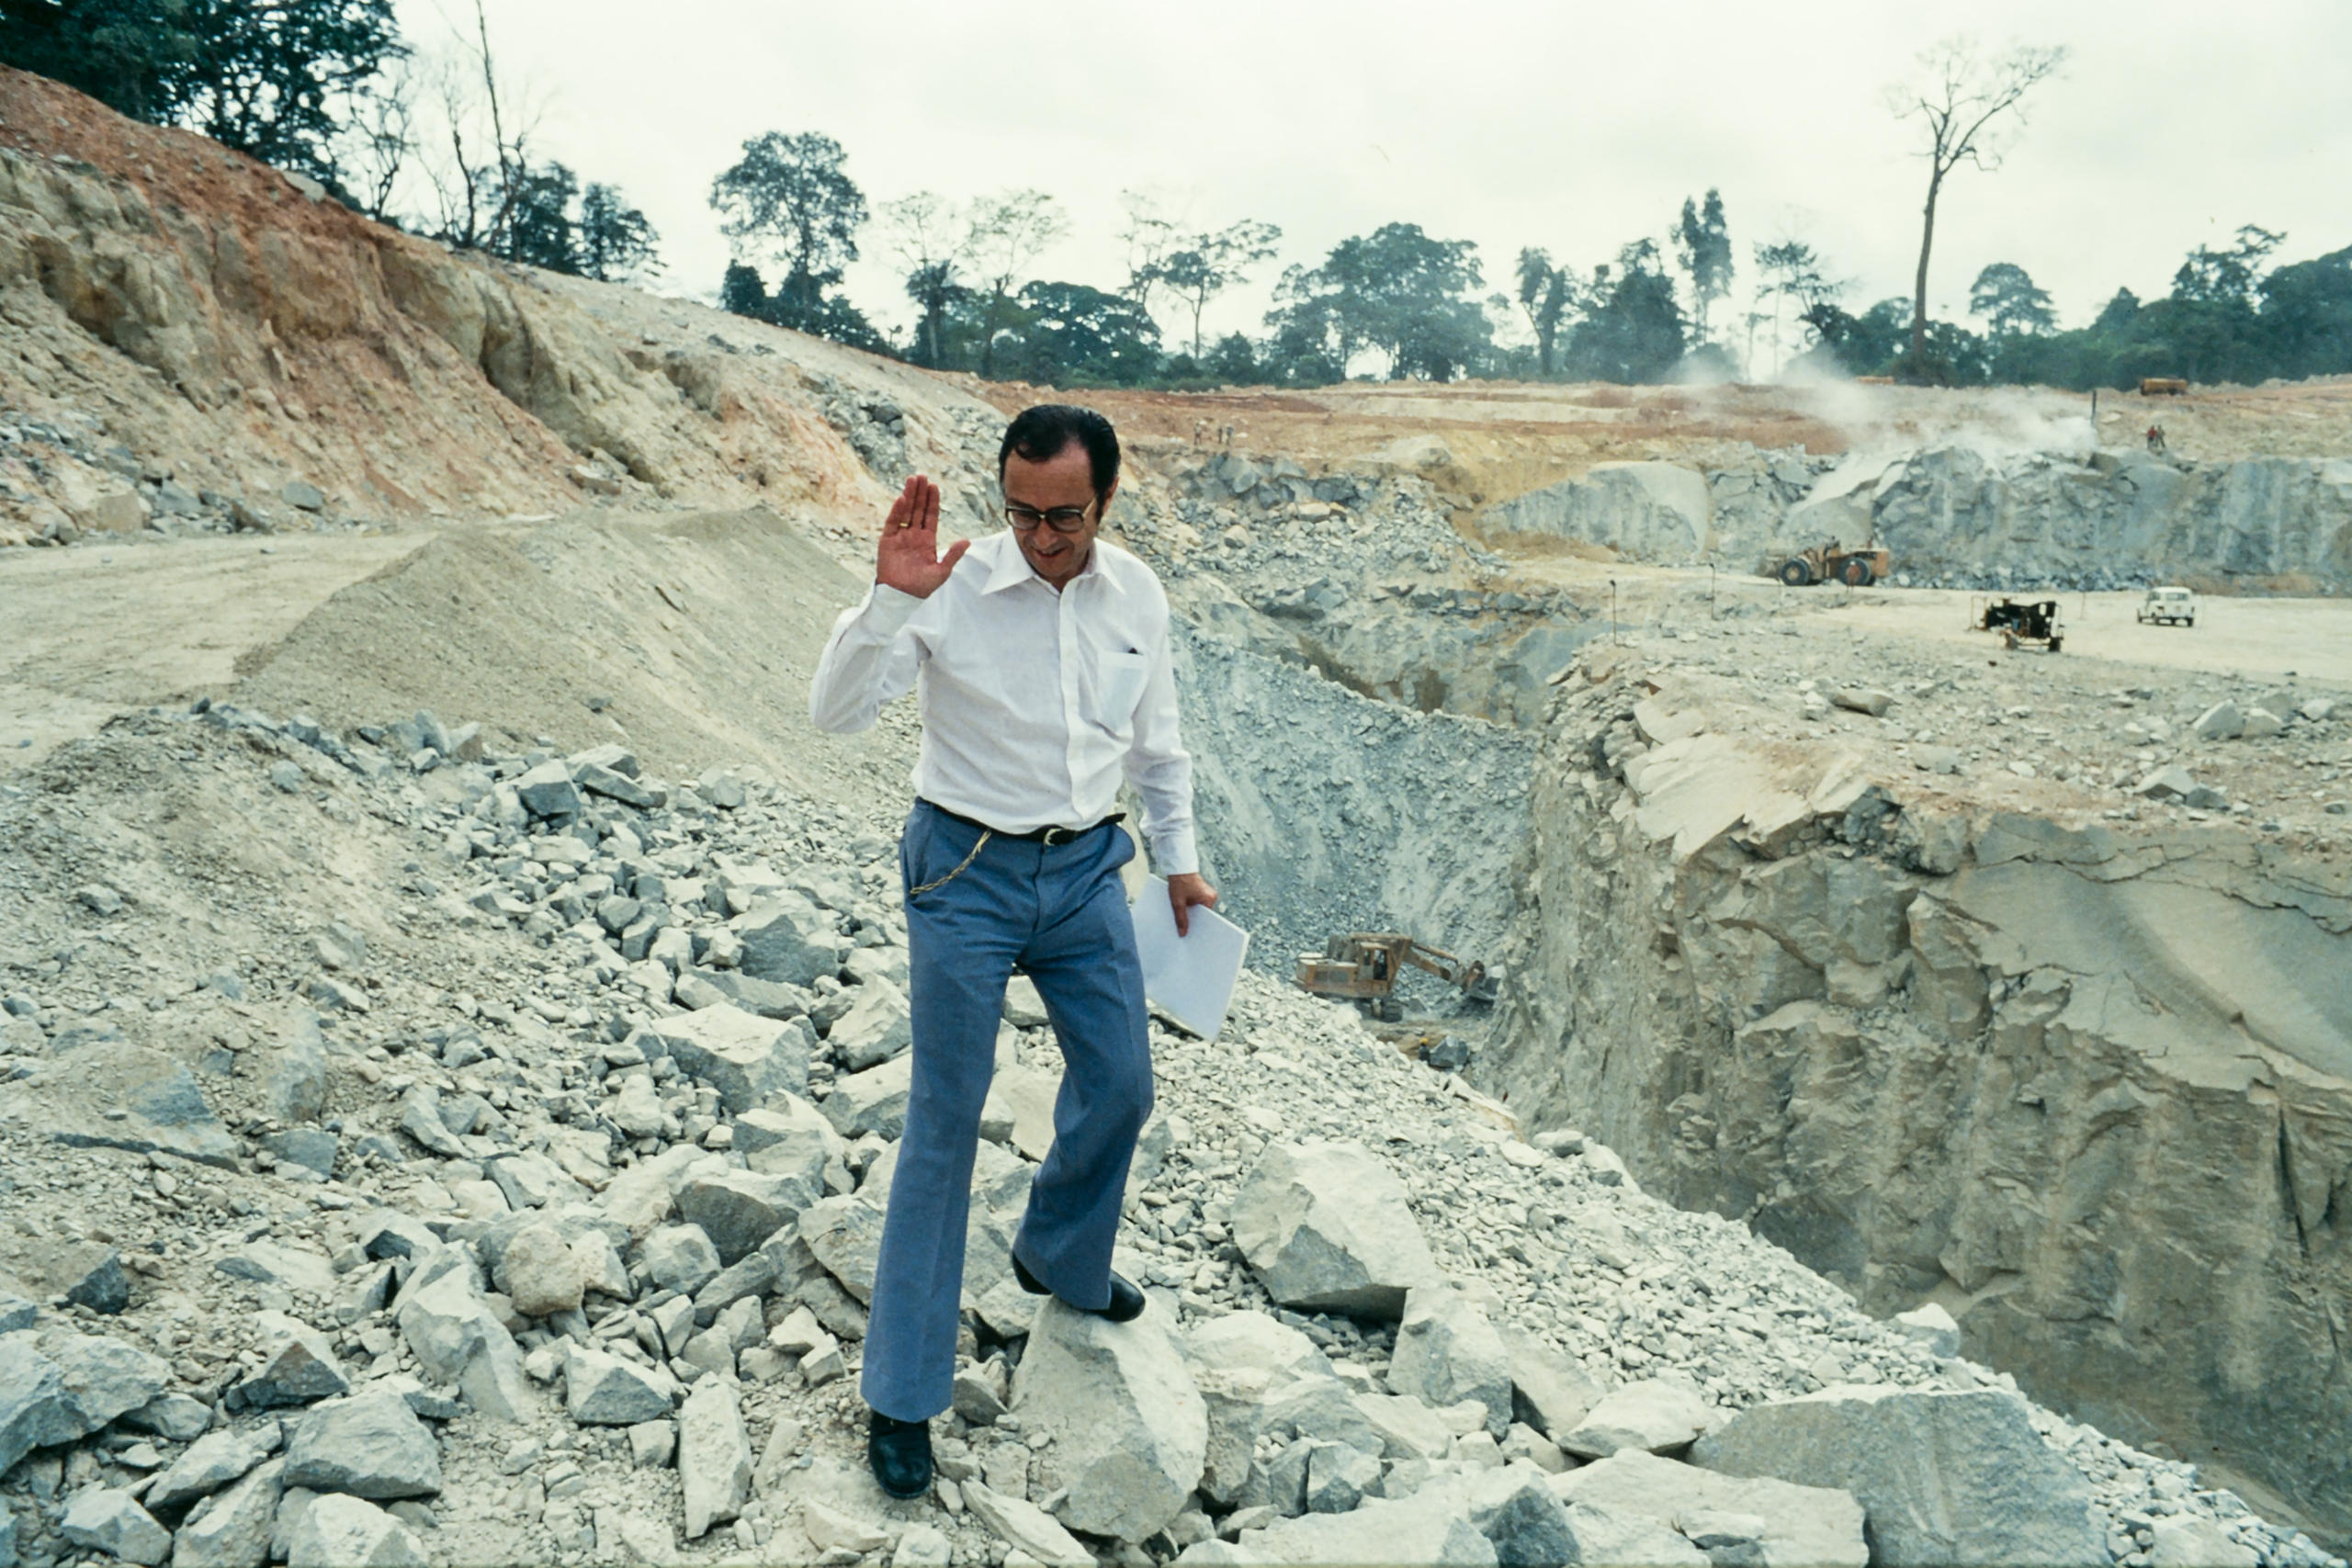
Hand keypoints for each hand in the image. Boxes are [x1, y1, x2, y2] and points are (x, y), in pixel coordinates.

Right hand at [876, 475, 968, 598]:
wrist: (902, 596)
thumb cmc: (922, 586)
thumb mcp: (942, 571)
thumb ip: (953, 555)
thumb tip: (967, 540)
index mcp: (927, 540)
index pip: (931, 516)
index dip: (933, 501)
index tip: (934, 486)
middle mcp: (914, 535)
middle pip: (918, 509)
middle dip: (920, 493)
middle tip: (923, 475)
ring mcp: (900, 537)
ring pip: (905, 511)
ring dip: (909, 496)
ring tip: (912, 480)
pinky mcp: (887, 541)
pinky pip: (892, 523)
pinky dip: (896, 511)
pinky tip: (901, 499)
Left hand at [1168, 872, 1217, 937]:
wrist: (1178, 868)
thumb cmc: (1179, 883)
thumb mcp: (1178, 903)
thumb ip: (1181, 919)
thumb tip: (1183, 934)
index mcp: (1209, 899)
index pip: (1207, 918)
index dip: (1199, 927)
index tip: (1193, 936)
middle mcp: (1211, 897)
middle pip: (1203, 914)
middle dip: (1195, 921)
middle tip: (1187, 933)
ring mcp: (1207, 894)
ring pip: (1199, 910)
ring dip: (1192, 914)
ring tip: (1184, 923)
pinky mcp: (1202, 892)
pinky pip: (1197, 904)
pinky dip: (1191, 908)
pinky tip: (1184, 913)